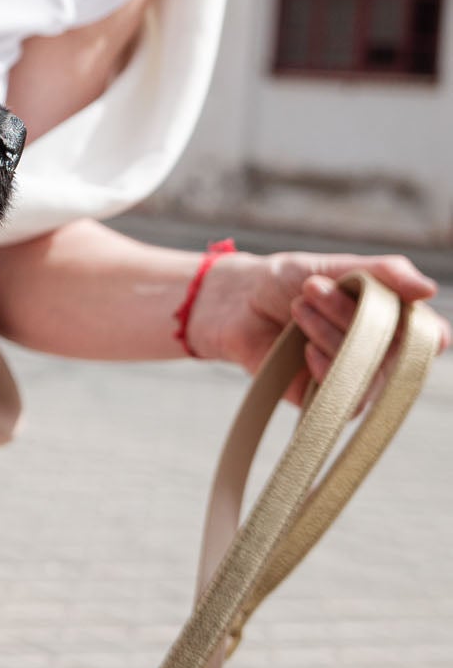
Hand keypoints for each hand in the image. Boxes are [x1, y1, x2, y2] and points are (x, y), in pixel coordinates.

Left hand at [186, 248, 449, 403]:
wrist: (237, 304)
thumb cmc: (289, 281)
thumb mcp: (336, 265)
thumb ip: (383, 273)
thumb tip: (429, 289)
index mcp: (392, 318)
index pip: (429, 336)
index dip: (424, 331)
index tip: (401, 308)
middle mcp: (379, 353)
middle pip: (394, 350)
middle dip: (351, 315)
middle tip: (313, 288)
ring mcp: (353, 379)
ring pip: (367, 373)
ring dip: (331, 335)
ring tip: (298, 308)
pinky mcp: (326, 401)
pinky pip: (344, 400)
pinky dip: (325, 369)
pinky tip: (304, 349)